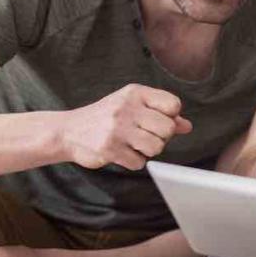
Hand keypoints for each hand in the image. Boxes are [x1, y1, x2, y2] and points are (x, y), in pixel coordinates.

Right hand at [61, 83, 191, 169]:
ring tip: (134, 144)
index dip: (171, 117)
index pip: (173, 105)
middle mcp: (126, 108)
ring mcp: (117, 128)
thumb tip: (187, 126)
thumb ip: (161, 114)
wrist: (68, 131)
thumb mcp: (133, 107)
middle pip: (168, 128)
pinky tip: (122, 153)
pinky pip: (139, 163)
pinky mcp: (109, 148)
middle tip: (146, 136)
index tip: (157, 121)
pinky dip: (134, 161)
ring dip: (148, 151)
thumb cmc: (106, 118)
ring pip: (157, 147)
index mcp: (135, 93)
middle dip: (161, 137)